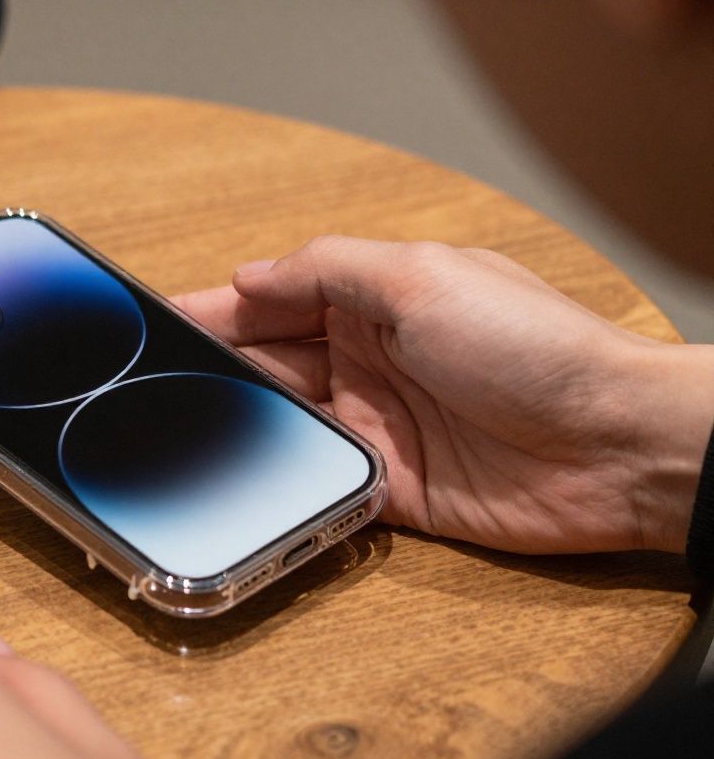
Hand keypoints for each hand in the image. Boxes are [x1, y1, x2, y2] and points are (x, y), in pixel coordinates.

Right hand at [173, 236, 713, 554]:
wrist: (616, 446)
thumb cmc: (534, 347)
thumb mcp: (422, 277)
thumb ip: (327, 268)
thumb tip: (247, 273)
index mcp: (375, 301)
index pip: (272, 300)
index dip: (212, 309)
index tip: (149, 322)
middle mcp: (369, 361)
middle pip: (267, 363)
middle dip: (211, 369)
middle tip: (142, 382)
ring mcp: (378, 426)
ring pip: (282, 424)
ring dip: (239, 426)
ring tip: (172, 431)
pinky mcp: (390, 490)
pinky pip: (319, 485)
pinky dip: (283, 484)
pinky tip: (237, 483)